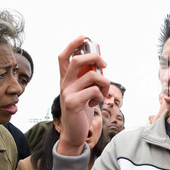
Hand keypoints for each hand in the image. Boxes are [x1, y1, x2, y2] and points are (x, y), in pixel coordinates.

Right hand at [57, 35, 109, 155]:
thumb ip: (90, 77)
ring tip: (103, 93)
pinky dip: (100, 96)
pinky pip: (94, 90)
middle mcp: (64, 84)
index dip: (72, 45)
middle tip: (105, 65)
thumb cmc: (82, 110)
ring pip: (92, 76)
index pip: (64, 57)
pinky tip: (94, 104)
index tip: (83, 36)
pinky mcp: (72, 102)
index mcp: (66, 80)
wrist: (74, 132)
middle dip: (95, 58)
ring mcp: (67, 92)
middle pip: (78, 60)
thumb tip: (100, 60)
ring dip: (104, 83)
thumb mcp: (87, 91)